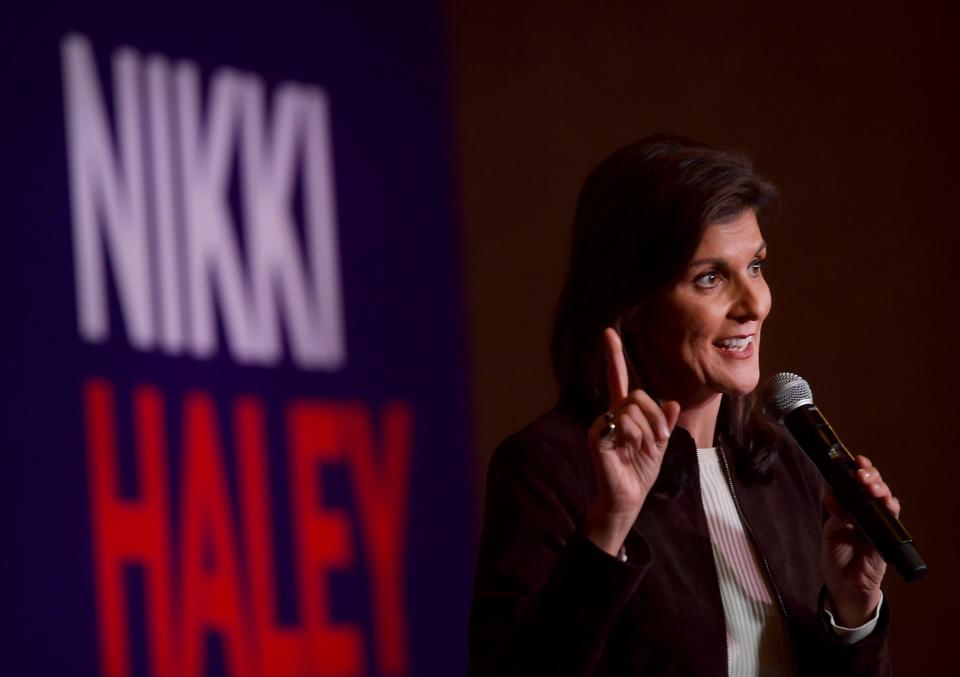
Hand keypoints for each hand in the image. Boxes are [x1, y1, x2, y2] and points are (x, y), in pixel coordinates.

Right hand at [585, 328, 680, 555]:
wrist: (628, 500)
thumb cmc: (640, 473)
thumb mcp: (659, 446)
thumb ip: (664, 423)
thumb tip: (672, 403)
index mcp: (623, 414)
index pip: (618, 380)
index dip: (614, 356)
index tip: (608, 332)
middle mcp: (609, 415)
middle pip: (637, 395)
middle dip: (656, 416)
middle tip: (660, 438)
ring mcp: (601, 425)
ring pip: (633, 409)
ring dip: (649, 430)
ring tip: (645, 449)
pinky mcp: (598, 437)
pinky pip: (624, 423)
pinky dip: (637, 437)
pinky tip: (633, 451)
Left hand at [821, 455, 900, 626]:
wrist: (844, 586)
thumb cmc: (837, 557)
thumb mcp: (831, 533)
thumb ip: (835, 514)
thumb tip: (831, 493)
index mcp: (850, 507)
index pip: (856, 483)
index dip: (857, 469)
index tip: (854, 460)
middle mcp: (866, 512)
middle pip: (874, 486)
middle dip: (870, 475)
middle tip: (862, 472)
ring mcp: (878, 524)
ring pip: (885, 499)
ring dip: (880, 488)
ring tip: (870, 484)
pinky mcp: (886, 538)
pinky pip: (892, 521)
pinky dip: (890, 509)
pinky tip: (886, 502)